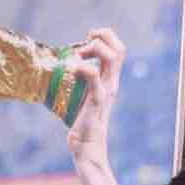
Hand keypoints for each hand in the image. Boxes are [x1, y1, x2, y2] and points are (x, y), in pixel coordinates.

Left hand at [66, 27, 125, 167]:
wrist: (86, 148)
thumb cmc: (81, 126)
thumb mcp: (82, 100)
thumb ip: (80, 86)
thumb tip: (64, 72)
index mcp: (109, 82)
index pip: (118, 50)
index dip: (105, 37)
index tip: (88, 39)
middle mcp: (111, 84)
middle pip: (120, 49)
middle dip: (103, 36)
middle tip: (85, 42)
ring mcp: (105, 91)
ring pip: (113, 57)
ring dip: (95, 48)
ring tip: (79, 56)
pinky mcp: (96, 100)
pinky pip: (95, 75)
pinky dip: (83, 67)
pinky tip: (72, 69)